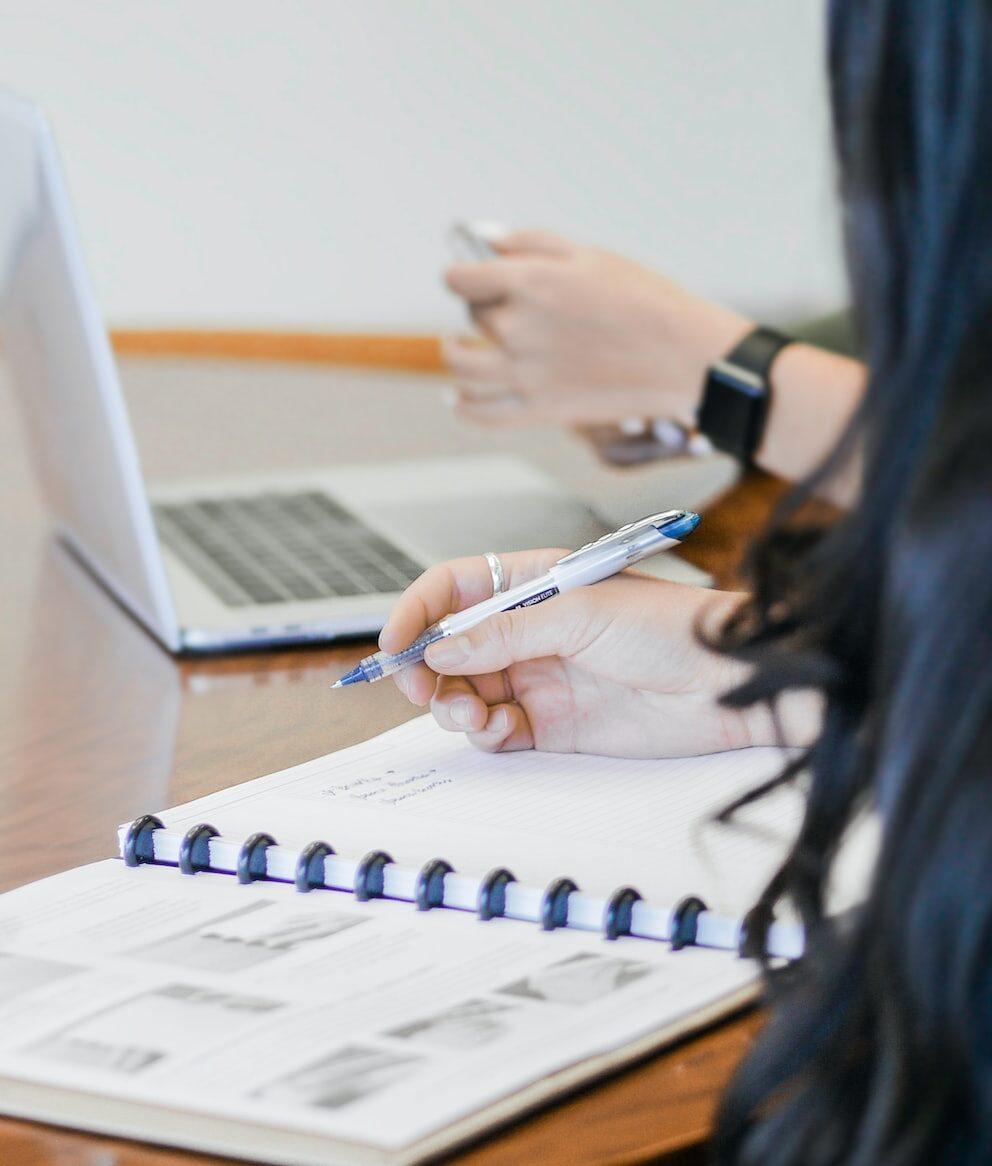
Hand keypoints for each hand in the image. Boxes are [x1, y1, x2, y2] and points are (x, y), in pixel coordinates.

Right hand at [379, 548, 762, 757]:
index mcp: (532, 584)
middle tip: (421, 689)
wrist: (728, 685)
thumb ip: (504, 634)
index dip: (417, 612)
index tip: (393, 644)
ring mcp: (538, 677)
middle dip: (427, 669)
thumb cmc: (671, 627)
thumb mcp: (580, 614)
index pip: (454, 589)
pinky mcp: (552, 724)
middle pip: (450, 647)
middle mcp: (528, 630)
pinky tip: (498, 730)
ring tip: (470, 714)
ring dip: (453, 705)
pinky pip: (495, 730)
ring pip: (465, 692)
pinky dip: (484, 733)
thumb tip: (440, 650)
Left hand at [442, 230, 750, 430]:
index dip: (462, 273)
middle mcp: (519, 328)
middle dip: (482, 306)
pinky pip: (483, 413)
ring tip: (458, 347)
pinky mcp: (540, 409)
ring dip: (455, 354)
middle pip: (473, 316)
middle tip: (503, 305)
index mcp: (530, 283)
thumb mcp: (591, 255)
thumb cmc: (645, 300)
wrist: (684, 357)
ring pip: (462, 367)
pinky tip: (458, 397)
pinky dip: (464, 406)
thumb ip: (531, 243)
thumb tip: (486, 240)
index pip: (461, 278)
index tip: (467, 274)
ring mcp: (527, 374)